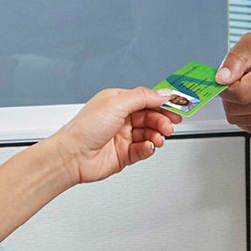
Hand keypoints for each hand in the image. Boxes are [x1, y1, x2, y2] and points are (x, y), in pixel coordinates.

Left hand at [46, 88, 178, 184]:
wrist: (72, 157)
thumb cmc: (84, 129)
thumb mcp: (116, 104)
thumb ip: (142, 97)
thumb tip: (162, 93)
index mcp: (117, 102)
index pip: (146, 99)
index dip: (163, 103)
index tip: (178, 105)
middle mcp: (121, 118)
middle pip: (151, 117)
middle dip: (162, 120)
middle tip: (170, 125)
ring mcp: (123, 136)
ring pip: (149, 133)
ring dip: (157, 135)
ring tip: (159, 138)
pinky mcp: (124, 154)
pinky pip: (143, 149)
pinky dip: (148, 148)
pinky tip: (148, 146)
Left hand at [215, 29, 250, 135]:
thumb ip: (236, 58)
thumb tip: (221, 78)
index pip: (239, 93)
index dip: (225, 87)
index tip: (226, 79)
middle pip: (236, 109)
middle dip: (229, 96)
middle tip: (239, 81)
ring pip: (239, 120)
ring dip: (236, 106)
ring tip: (249, 89)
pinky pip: (248, 127)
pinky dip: (245, 115)